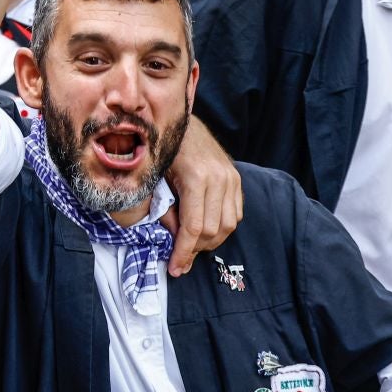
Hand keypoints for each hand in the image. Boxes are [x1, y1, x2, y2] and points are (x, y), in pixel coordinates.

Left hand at [161, 118, 243, 273]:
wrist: (183, 123)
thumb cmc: (162, 149)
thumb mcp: (155, 177)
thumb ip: (164, 209)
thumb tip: (172, 238)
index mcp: (196, 178)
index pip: (193, 227)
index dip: (183, 252)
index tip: (174, 269)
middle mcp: (219, 178)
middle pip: (212, 230)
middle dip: (194, 250)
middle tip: (179, 260)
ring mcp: (231, 178)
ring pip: (227, 226)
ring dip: (209, 242)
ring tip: (190, 246)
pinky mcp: (236, 179)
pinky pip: (235, 214)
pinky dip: (221, 228)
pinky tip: (204, 230)